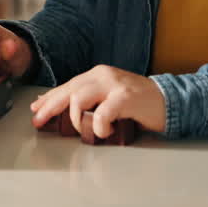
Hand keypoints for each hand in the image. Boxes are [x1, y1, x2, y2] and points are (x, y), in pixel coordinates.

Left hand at [29, 64, 165, 137]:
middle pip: (68, 90)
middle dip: (50, 107)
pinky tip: (104, 132)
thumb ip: (88, 100)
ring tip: (84, 130)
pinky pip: (102, 113)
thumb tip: (60, 107)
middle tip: (39, 121)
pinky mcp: (126, 97)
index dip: (49, 98)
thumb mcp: (108, 97)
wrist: (171, 100)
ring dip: (76, 118)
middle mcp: (103, 75)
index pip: (67, 86)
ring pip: (79, 98)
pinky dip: (99, 126)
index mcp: (97, 74)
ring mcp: (114, 84)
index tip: (36, 110)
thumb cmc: (138, 103)